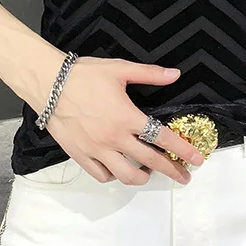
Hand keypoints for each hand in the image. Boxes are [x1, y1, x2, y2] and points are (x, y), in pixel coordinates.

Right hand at [37, 56, 205, 185]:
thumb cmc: (84, 75)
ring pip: (126, 176)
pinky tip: (119, 169)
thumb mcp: (120, 69)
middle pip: (150, 162)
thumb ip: (149, 74)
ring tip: (149, 172)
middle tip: (184, 177)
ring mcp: (97, 150)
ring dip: (143, 176)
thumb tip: (175, 74)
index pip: (163, 138)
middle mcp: (114, 138)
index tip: (197, 160)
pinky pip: (102, 175)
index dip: (183, 151)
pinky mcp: (80, 156)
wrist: (48, 84)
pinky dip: (114, 175)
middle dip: (172, 171)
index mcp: (127, 117)